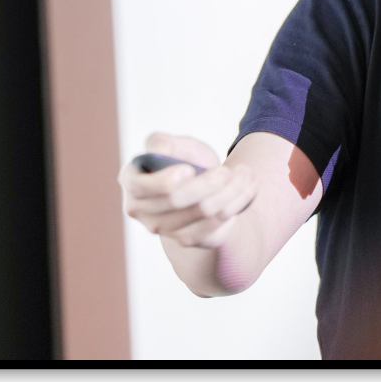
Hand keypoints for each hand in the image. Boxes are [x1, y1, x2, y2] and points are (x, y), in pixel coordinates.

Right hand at [118, 132, 256, 249]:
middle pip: (177, 201)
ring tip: (245, 174)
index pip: (143, 187)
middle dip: (208, 183)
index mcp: (131, 181)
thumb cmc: (183, 161)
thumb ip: (161, 142)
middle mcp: (141, 210)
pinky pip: (216, 224)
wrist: (204, 185)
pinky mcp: (188, 239)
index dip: (165, 181)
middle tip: (229, 170)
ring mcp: (163, 229)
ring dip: (230, 191)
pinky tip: (249, 188)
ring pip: (202, 212)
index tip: (189, 169)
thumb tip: (158, 151)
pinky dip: (237, 203)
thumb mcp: (175, 145)